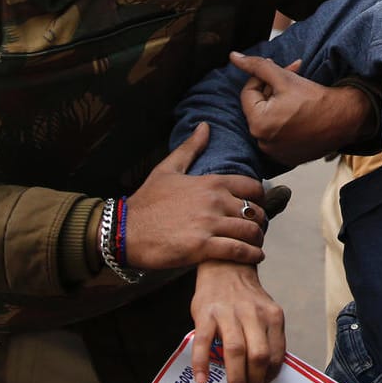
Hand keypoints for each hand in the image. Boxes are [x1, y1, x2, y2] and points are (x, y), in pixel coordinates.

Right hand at [124, 123, 265, 269]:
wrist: (122, 231)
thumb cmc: (146, 201)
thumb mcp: (167, 169)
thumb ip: (190, 148)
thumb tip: (205, 126)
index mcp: (210, 182)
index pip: (253, 187)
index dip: (259, 198)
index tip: (256, 206)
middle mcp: (214, 201)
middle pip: (256, 211)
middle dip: (259, 221)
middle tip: (255, 229)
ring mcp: (208, 224)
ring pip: (251, 231)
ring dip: (257, 239)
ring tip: (254, 244)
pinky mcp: (202, 247)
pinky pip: (239, 251)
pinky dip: (251, 254)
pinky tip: (253, 256)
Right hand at [191, 260, 284, 382]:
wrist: (225, 267)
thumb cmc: (246, 297)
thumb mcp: (266, 310)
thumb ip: (267, 334)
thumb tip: (267, 368)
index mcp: (272, 315)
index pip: (277, 352)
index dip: (271, 374)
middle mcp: (253, 314)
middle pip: (258, 355)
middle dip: (255, 380)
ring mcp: (229, 314)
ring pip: (235, 351)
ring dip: (236, 378)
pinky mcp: (206, 314)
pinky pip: (203, 343)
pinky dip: (202, 364)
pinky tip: (202, 380)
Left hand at [234, 52, 374, 164]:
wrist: (346, 118)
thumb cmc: (317, 99)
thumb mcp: (284, 78)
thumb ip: (257, 66)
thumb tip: (234, 57)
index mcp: (259, 123)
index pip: (248, 93)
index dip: (263, 78)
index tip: (280, 73)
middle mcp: (264, 143)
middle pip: (258, 108)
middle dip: (271, 92)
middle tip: (290, 82)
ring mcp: (276, 153)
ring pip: (268, 122)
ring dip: (277, 108)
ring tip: (296, 100)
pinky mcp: (288, 158)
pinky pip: (278, 137)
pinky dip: (285, 125)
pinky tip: (300, 116)